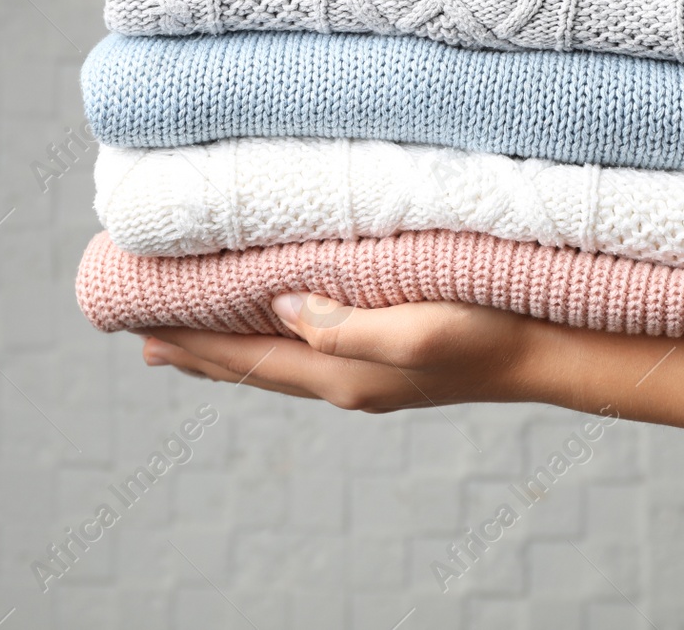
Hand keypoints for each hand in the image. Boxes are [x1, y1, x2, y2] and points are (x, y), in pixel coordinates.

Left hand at [138, 294, 540, 411]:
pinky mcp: (385, 360)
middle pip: (252, 365)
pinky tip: (275, 332)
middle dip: (197, 349)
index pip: (246, 356)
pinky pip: (306, 354)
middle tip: (142, 334)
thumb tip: (277, 302)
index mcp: (342, 375)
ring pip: (276, 362)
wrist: (543, 354)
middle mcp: (344, 382)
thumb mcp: (416, 327)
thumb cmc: (486, 333)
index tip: (139, 322)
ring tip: (186, 341)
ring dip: (227, 349)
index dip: (192, 339)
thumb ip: (343, 324)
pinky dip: (269, 344)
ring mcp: (364, 377)